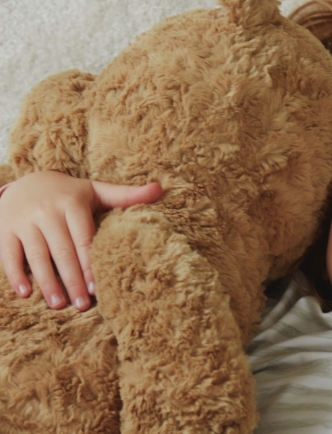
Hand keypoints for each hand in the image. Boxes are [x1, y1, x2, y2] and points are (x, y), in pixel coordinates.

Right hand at [0, 171, 161, 310]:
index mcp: (72, 204)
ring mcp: (23, 221)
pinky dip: (15, 274)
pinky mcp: (5, 229)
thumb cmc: (69, 194)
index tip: (99, 288)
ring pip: (36, 256)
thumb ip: (126, 195)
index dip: (91, 264)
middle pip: (62, 251)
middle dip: (73, 280)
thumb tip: (161, 189)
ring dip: (47, 282)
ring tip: (59, 304)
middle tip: (82, 305)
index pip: (84, 239)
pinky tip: (26, 294)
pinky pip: (9, 254)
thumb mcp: (96, 191)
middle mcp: (47, 211)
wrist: (26, 181)